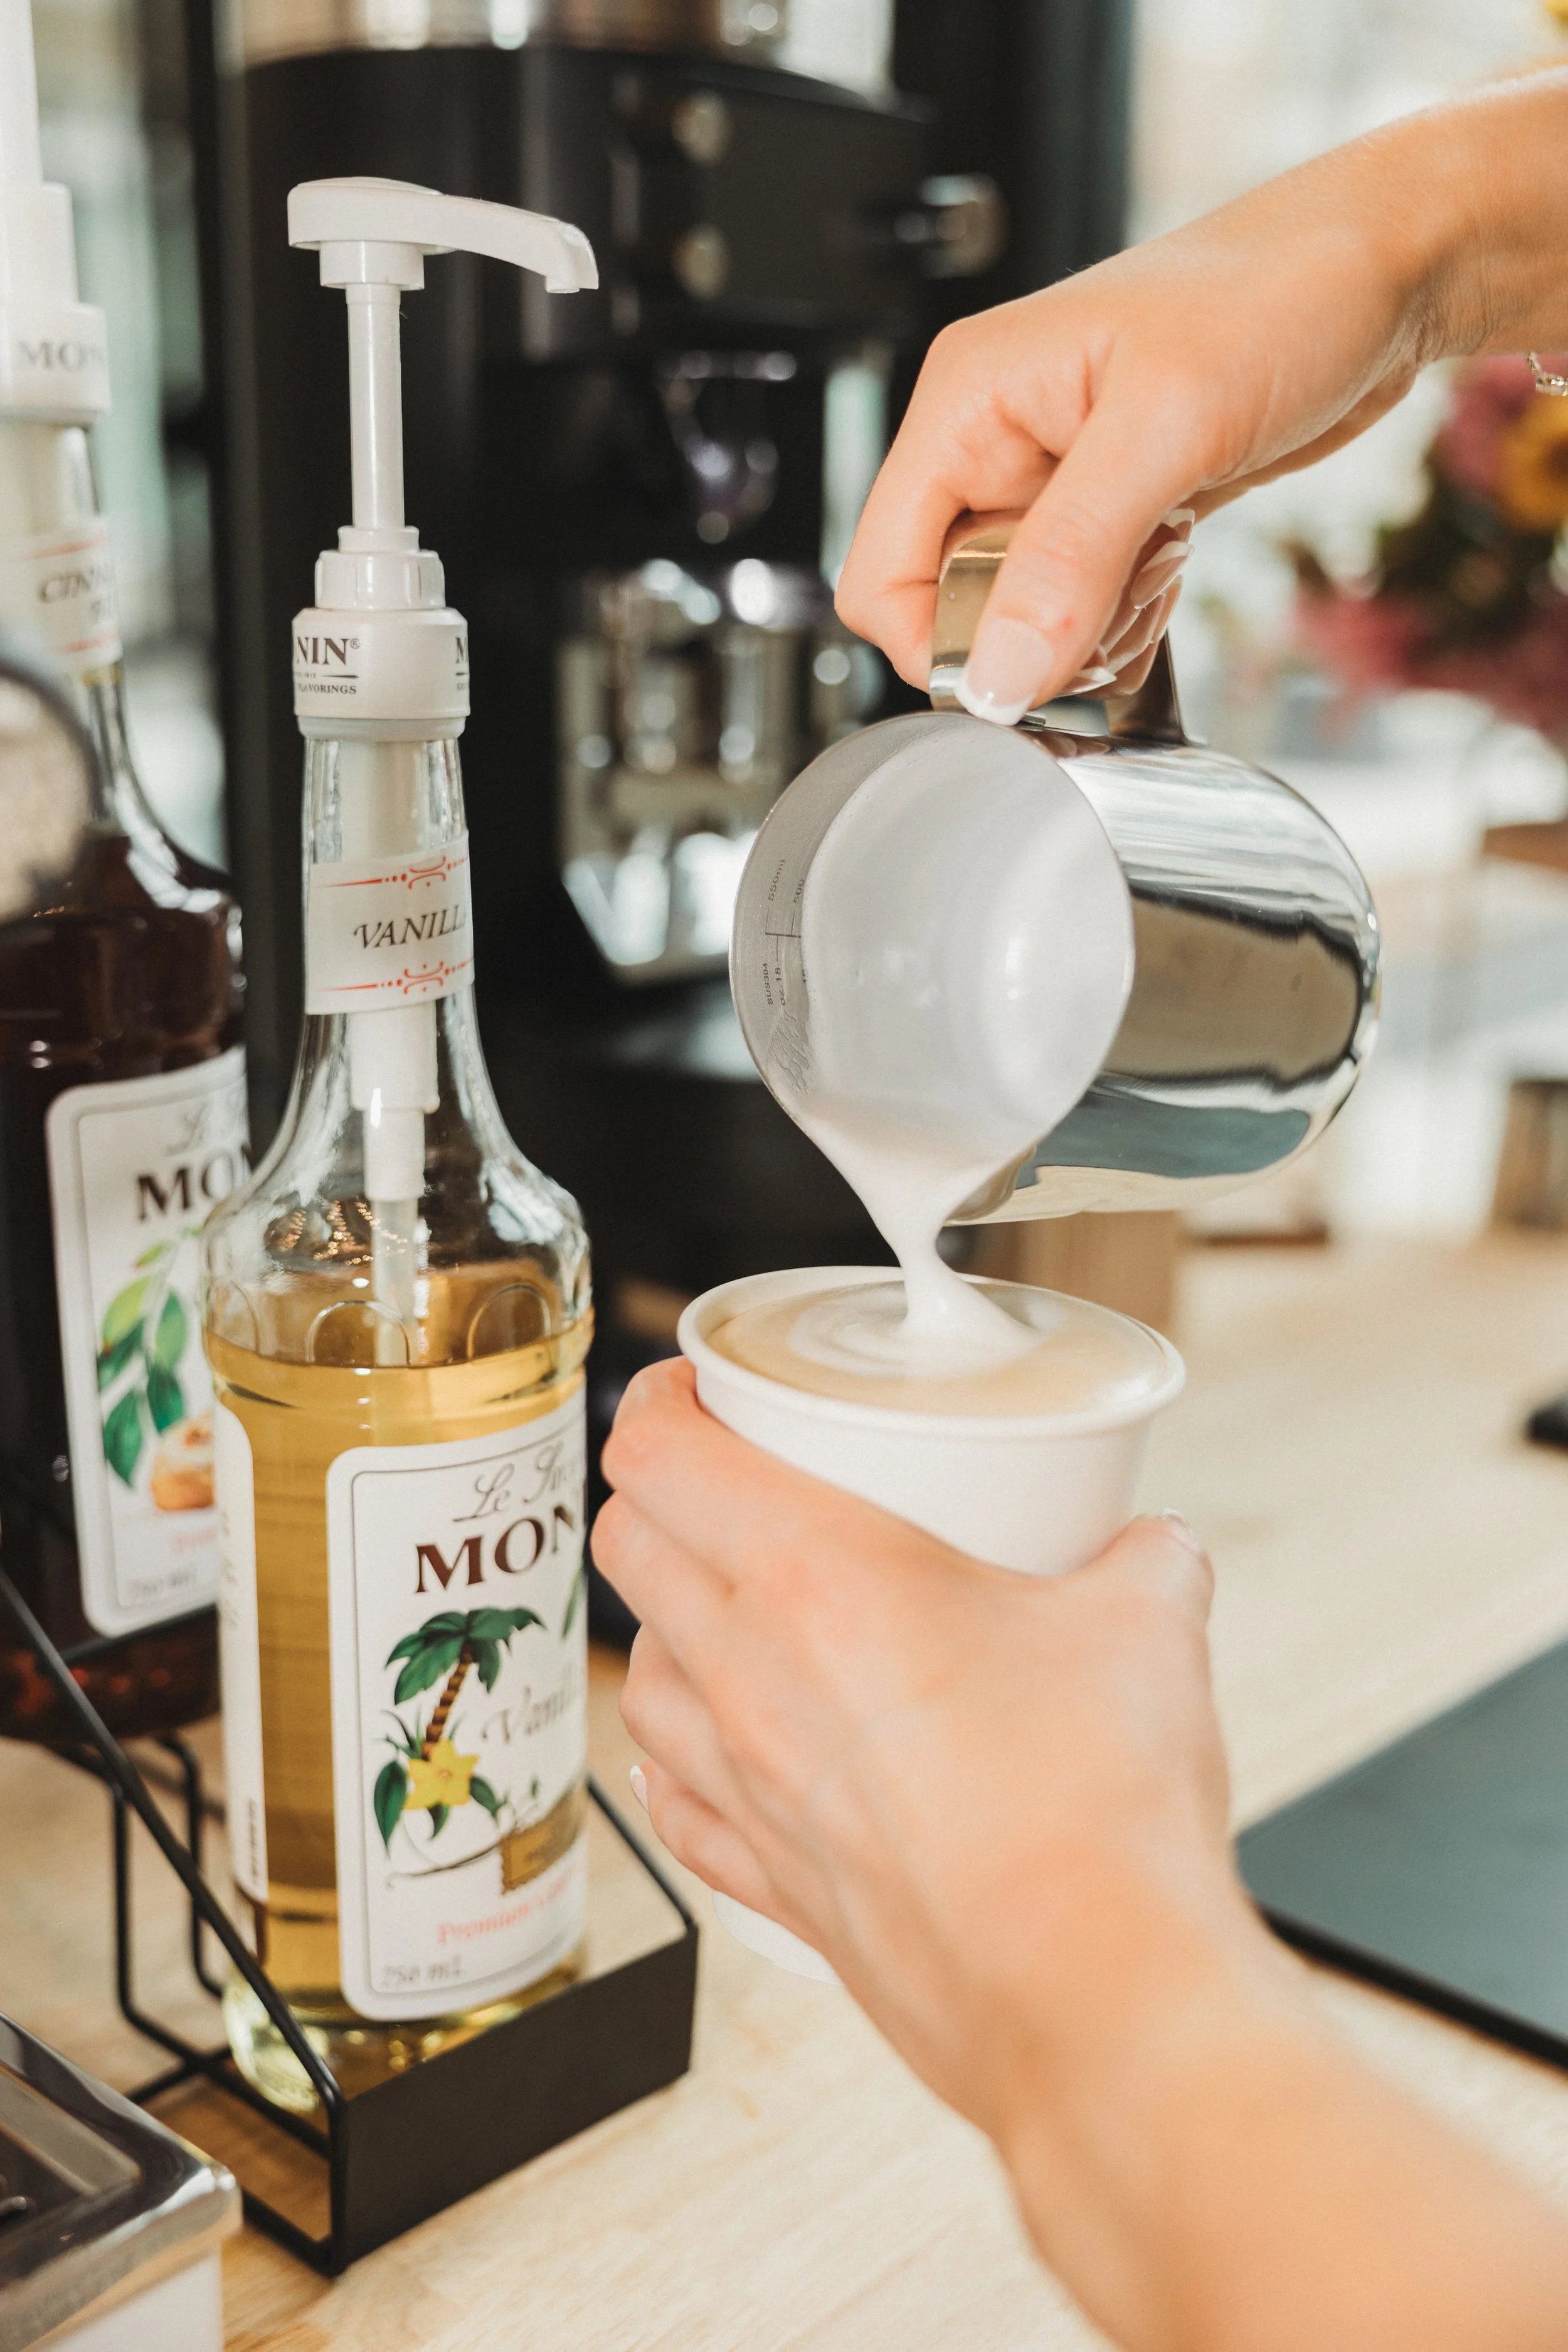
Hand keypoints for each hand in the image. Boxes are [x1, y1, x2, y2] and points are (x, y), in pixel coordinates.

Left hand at [596, 1357, 1241, 2137]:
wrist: (1090, 1991)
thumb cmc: (1095, 1807)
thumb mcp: (1146, 1625)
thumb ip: (1145, 1561)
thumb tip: (1155, 1548)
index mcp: (815, 1576)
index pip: (660, 1455)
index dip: (658, 1399)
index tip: (691, 1385)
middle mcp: (750, 1674)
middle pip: (630, 1549)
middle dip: (655, 1493)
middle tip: (718, 1478)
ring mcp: (746, 1786)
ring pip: (641, 1674)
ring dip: (667, 1625)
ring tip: (728, 1611)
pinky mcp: (770, 1882)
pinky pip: (677, 1802)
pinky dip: (681, 1758)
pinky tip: (718, 1751)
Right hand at [837, 71, 1567, 724]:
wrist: (1386, 269)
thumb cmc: (1280, 293)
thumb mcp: (1167, 427)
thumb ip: (1070, 559)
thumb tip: (998, 675)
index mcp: (967, 403)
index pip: (880, 576)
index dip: (941, 642)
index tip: (1026, 669)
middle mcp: (994, 442)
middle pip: (955, 608)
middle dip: (1034, 639)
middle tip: (1119, 602)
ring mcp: (1050, 482)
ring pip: (1023, 622)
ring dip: (1090, 630)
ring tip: (1159, 562)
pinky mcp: (1106, 511)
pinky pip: (1082, 610)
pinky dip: (1125, 618)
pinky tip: (1172, 563)